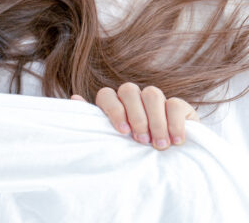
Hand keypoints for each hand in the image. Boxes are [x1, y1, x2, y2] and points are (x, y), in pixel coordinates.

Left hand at [70, 82, 199, 150]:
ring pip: (152, 94)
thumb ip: (95, 121)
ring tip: (159, 145)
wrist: (168, 164)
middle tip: (141, 141)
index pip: (107, 94)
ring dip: (155, 121)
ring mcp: (156, 100)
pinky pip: (175, 104)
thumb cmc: (133, 152)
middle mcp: (134, 98)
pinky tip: (176, 140)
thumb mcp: (112, 140)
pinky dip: (175, 123)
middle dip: (136, 116)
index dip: (114, 110)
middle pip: (129, 90)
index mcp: (114, 104)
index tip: (123, 132)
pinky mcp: (179, 106)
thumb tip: (74, 98)